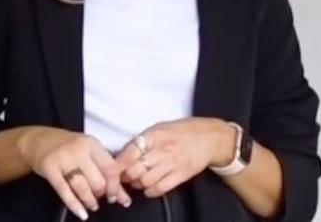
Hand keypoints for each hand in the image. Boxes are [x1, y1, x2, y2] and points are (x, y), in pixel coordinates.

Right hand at [18, 127, 131, 219]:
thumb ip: (105, 170)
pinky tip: (82, 213)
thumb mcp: (88, 151)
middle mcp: (78, 149)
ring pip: (82, 187)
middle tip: (100, 199)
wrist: (38, 140)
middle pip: (97, 180)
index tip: (115, 197)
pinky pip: (64, 191)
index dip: (115, 186)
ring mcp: (62, 158)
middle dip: (101, 194)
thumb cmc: (68, 147)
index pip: (110, 168)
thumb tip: (124, 198)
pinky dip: (74, 205)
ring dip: (90, 201)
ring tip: (92, 205)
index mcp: (91, 143)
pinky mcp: (49, 168)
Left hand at [114, 117, 235, 198]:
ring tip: (138, 181)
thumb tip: (122, 155)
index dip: (117, 165)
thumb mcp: (159, 128)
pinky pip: (160, 188)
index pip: (129, 152)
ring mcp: (173, 163)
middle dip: (126, 177)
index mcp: (154, 135)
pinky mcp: (182, 174)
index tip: (110, 172)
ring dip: (138, 185)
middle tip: (125, 177)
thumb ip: (142, 140)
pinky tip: (150, 187)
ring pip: (146, 181)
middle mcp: (162, 149)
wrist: (209, 137)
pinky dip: (151, 191)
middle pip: (135, 170)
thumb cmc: (182, 131)